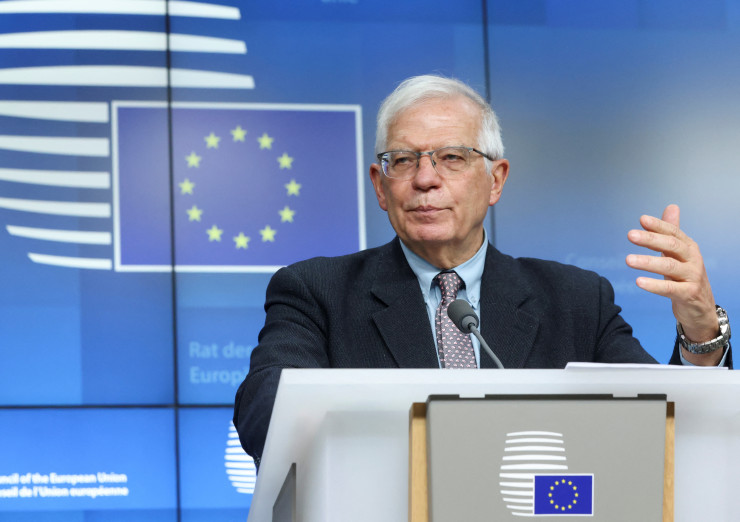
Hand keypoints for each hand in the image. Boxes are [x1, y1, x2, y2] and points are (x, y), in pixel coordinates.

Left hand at [626, 204, 721, 363]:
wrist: (700, 308)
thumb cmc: (685, 277)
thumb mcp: (679, 253)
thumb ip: (672, 232)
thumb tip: (672, 206)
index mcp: (689, 247)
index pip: (673, 232)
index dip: (658, 225)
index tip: (641, 219)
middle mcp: (693, 259)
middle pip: (671, 246)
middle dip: (650, 239)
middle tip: (630, 235)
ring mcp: (692, 277)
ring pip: (669, 266)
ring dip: (647, 262)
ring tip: (628, 259)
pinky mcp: (688, 294)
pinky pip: (669, 289)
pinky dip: (654, 285)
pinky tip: (638, 282)